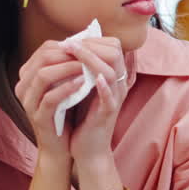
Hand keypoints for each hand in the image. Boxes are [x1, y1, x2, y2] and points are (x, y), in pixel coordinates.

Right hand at [14, 40, 87, 165]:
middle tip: (88, 53)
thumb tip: (85, 41)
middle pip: (42, 58)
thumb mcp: (65, 86)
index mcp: (28, 76)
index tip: (87, 46)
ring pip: (43, 75)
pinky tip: (82, 83)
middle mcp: (24, 87)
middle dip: (67, 53)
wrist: (61, 147)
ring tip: (87, 66)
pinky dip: (67, 88)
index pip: (44, 50)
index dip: (67, 45)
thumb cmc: (66, 113)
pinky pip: (50, 98)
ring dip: (67, 68)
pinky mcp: (37, 117)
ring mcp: (28, 102)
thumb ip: (67, 66)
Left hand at [63, 37, 128, 168]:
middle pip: (116, 53)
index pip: (114, 46)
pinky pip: (111, 98)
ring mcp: (115, 99)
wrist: (88, 149)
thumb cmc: (84, 118)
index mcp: (113, 77)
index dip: (95, 40)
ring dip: (93, 59)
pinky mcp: (108, 115)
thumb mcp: (84, 88)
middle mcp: (118, 85)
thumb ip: (83, 70)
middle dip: (91, 45)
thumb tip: (70, 47)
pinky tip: (94, 78)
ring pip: (112, 72)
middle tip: (70, 43)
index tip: (72, 39)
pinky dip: (104, 87)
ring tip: (75, 52)